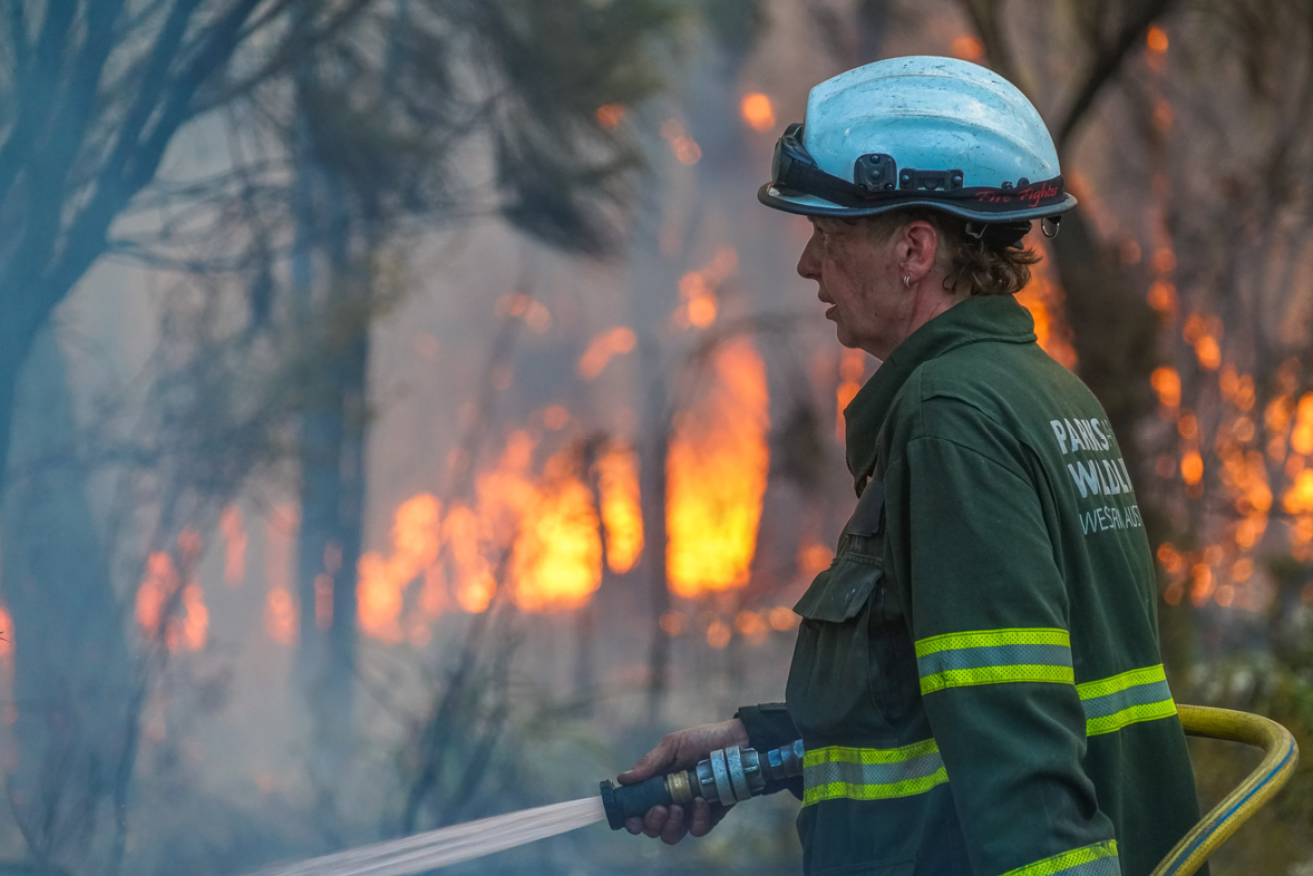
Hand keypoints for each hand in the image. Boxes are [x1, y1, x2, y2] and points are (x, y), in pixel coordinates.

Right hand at [617, 718, 748, 844]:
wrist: (738, 742)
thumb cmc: (704, 740)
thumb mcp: (673, 746)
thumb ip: (649, 764)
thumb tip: (623, 779)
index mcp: (658, 786)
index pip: (638, 810)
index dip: (631, 819)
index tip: (631, 818)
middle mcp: (671, 802)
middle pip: (653, 828)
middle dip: (651, 823)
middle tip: (659, 808)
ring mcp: (690, 811)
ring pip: (672, 835)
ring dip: (671, 825)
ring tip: (678, 806)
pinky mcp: (710, 816)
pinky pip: (698, 830)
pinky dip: (697, 819)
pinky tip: (701, 801)